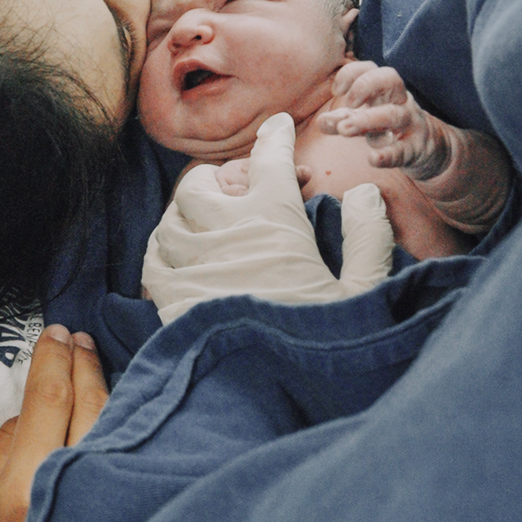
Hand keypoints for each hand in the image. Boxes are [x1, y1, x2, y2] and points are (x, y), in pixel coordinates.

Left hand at [141, 113, 394, 321]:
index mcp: (276, 221)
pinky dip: (163, 254)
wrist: (274, 394)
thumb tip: (366, 192)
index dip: (275, 139)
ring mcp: (193, 266)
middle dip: (214, 179)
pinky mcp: (171, 301)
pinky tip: (177, 262)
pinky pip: (153, 262)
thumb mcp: (366, 293)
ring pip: (170, 220)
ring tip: (202, 226)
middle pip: (199, 185)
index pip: (270, 161)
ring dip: (185, 217)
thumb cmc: (328, 343)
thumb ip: (368, 237)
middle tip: (231, 190)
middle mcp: (227, 233)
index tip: (276, 128)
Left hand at [319, 63, 451, 178]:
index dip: (352, 72)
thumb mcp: (365, 120)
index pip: (371, 68)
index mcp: (386, 90)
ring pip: (393, 114)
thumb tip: (321, 122)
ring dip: (367, 120)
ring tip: (344, 129)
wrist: (429, 149)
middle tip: (347, 102)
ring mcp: (410, 123)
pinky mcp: (415, 148)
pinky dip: (387, 154)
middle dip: (365, 86)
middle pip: (389, 80)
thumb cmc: (389, 128)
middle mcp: (399, 101)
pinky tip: (372, 159)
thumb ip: (342, 119)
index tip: (337, 90)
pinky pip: (403, 150)